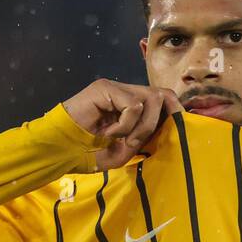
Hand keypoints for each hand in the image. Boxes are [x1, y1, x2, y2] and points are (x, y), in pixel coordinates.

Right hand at [61, 79, 182, 170]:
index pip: (163, 99)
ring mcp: (115, 88)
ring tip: (118, 137)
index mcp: (131, 106)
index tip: (182, 127)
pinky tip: (107, 131)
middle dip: (155, 123)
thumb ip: (144, 137)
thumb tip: (169, 125)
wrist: (60, 150)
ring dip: (139, 127)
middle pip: (161, 96)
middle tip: (132, 142)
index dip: (175, 111)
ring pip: (150, 100)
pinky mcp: (105, 87)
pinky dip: (124, 124)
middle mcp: (126, 92)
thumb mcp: (124, 149)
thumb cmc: (89, 153)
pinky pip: (133, 105)